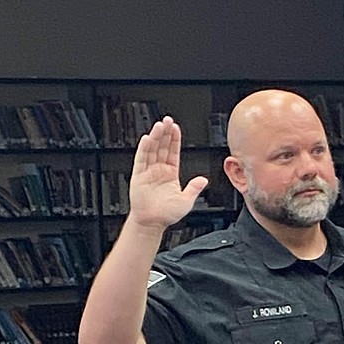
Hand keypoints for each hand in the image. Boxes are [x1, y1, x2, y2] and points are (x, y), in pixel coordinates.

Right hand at [128, 116, 208, 232]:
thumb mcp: (186, 201)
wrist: (153, 223)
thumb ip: (194, 188)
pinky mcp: (139, 176)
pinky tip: (148, 139)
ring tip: (159, 126)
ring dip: (156, 137)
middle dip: (165, 133)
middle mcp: (159, 170)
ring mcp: (148, 172)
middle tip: (168, 120)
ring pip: (152, 150)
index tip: (176, 128)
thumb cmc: (167, 214)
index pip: (173, 152)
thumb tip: (204, 180)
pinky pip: (141, 160)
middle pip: (162, 147)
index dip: (174, 139)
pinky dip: (144, 149)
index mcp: (170, 173)